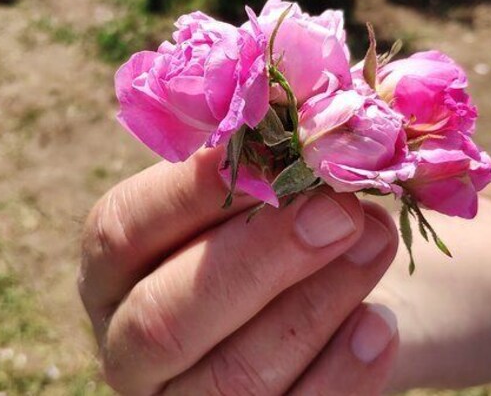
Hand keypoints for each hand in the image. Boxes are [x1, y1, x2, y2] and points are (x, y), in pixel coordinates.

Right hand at [78, 148, 398, 394]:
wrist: (315, 306)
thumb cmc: (268, 231)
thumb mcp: (251, 196)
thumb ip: (257, 169)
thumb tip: (294, 119)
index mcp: (110, 269)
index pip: (120, 232)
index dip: (187, 194)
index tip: (264, 157)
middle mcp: (125, 345)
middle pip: (164, 319)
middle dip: (259, 262)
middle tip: (339, 213)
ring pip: (233, 379)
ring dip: (315, 308)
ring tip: (375, 246)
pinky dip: (341, 372)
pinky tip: (380, 324)